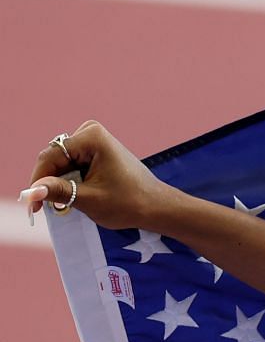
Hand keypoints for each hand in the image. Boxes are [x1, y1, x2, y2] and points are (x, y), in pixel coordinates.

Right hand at [19, 121, 177, 231]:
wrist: (156, 205)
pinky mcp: (96, 150)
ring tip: (67, 203)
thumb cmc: (129, 203)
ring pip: (61, 163)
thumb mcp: (89, 199)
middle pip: (54, 159)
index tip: (33, 206)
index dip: (38, 181)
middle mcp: (91, 132)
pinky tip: (77, 195)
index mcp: (91, 137)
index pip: (50, 157)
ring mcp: (94, 140)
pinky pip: (71, 164)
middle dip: (49, 182)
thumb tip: (32, 192)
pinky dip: (69, 181)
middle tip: (44, 209)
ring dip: (59, 183)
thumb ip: (58, 192)